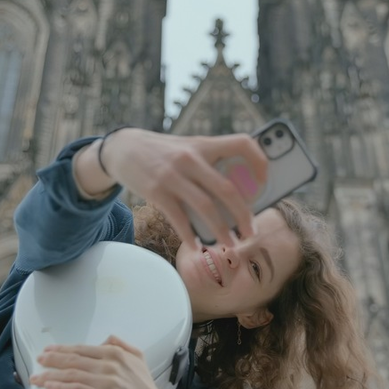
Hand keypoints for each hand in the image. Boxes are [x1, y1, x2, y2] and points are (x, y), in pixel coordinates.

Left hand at [29, 335, 173, 388]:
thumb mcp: (139, 359)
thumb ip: (122, 345)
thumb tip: (107, 339)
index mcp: (117, 353)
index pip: (83, 348)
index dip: (63, 349)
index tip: (50, 350)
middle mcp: (111, 364)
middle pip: (74, 359)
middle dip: (53, 359)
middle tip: (39, 360)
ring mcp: (108, 381)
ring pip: (73, 374)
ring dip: (51, 375)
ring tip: (38, 377)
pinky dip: (61, 388)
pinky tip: (50, 388)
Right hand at [76, 128, 267, 248]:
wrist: (123, 147)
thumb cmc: (165, 152)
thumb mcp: (190, 147)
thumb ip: (212, 162)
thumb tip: (240, 193)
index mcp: (204, 144)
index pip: (242, 143)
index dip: (259, 161)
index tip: (265, 181)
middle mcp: (191, 157)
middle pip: (227, 189)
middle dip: (244, 215)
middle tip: (251, 232)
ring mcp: (172, 175)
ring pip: (206, 207)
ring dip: (221, 231)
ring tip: (230, 245)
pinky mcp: (156, 190)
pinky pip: (178, 218)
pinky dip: (190, 235)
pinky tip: (198, 245)